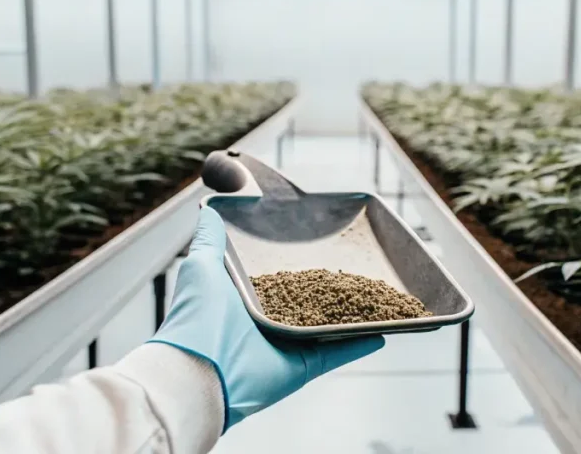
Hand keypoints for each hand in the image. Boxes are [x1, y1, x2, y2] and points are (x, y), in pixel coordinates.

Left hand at [148, 208, 384, 429]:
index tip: (315, 244)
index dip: (292, 262)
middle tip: (355, 266)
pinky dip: (359, 343)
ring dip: (350, 312)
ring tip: (377, 294)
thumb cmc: (197, 317)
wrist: (200, 370)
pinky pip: (337, 353)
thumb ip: (210, 240)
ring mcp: (285, 345)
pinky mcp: (301, 366)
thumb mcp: (200, 266)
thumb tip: (208, 210)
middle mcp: (265, 322)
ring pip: (325, 324)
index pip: (274, 276)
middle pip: (304, 300)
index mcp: (242, 298)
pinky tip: (383, 330)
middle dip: (326, 287)